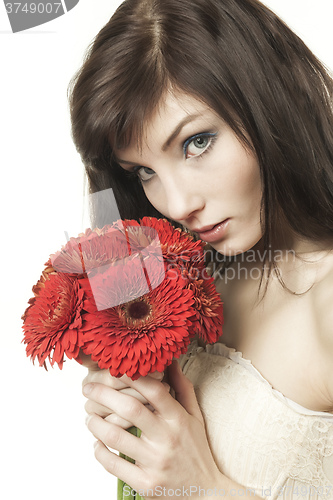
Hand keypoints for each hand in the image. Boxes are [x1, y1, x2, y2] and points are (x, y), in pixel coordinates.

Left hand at [83, 360, 224, 498]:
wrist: (205, 493)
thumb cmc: (196, 450)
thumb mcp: (195, 416)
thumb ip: (182, 388)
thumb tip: (170, 362)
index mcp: (178, 419)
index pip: (154, 390)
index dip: (132, 376)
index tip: (114, 368)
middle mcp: (167, 438)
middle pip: (130, 409)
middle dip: (103, 394)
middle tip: (87, 387)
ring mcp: (155, 462)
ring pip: (116, 436)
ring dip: (95, 423)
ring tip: (89, 415)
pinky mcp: (145, 484)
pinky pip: (114, 465)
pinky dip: (100, 452)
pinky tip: (96, 443)